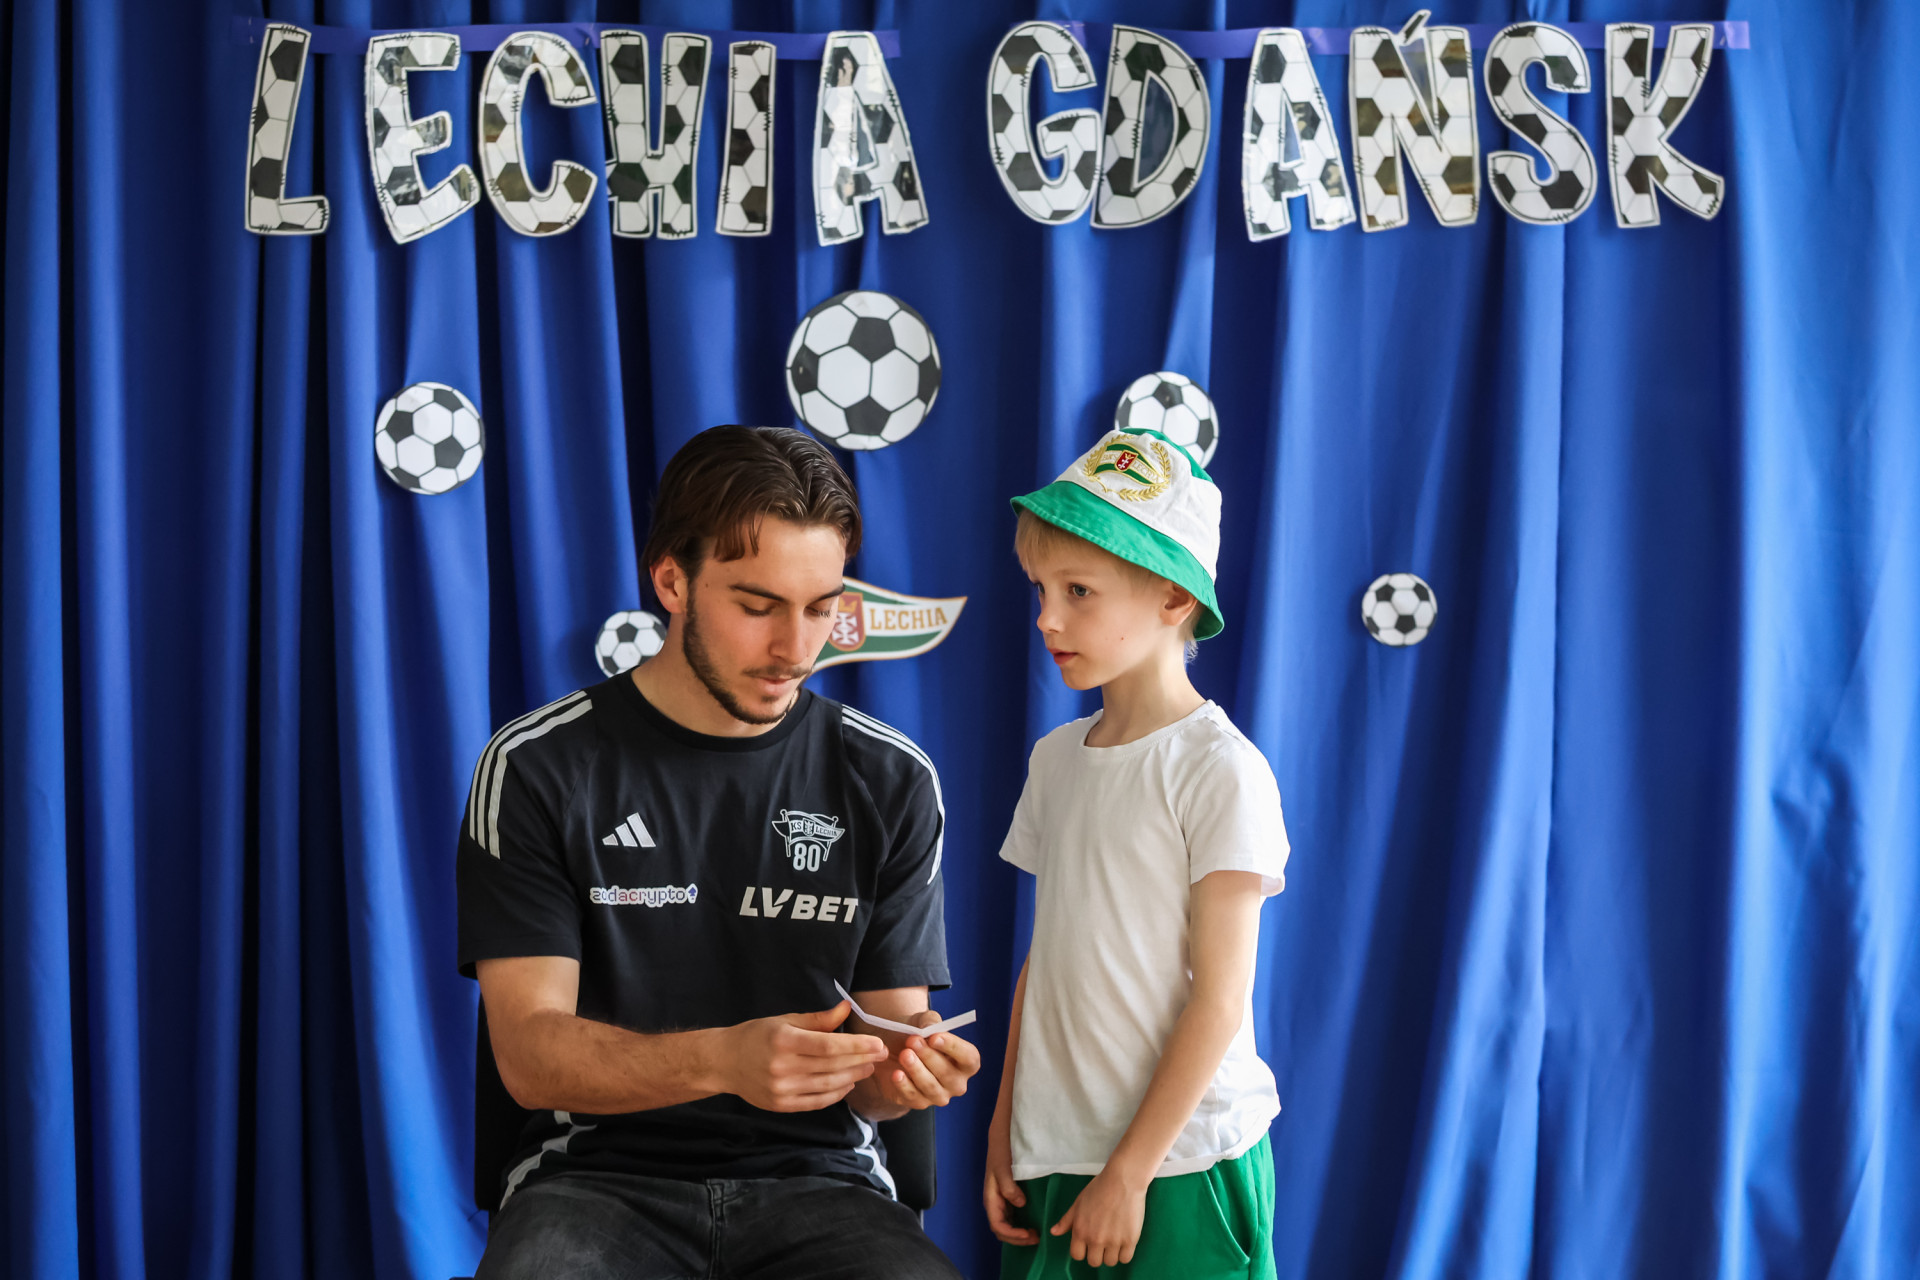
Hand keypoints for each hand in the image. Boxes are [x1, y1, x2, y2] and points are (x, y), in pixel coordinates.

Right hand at [716, 1002, 888, 1111]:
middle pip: (832, 1066)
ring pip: (828, 1085)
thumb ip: (818, 1019)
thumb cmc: (757, 1035)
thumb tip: (847, 1009)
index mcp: (784, 1041)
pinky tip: (848, 1083)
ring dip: (853, 1076)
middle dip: (861, 1060)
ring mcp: (781, 1089)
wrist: (725, 1062)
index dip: (856, 1046)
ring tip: (868, 1067)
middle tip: (880, 1054)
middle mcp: (782, 1067)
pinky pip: (817, 1101)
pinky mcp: (781, 1105)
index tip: (877, 1043)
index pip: (828, 1046)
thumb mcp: (785, 1020)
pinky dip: (836, 1093)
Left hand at [866, 1011, 980, 1110]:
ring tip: (904, 1054)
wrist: (893, 1051)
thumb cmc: (918, 1035)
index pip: (969, 1058)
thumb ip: (930, 1021)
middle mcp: (956, 1082)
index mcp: (965, 1062)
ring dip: (917, 1069)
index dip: (954, 1048)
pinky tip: (896, 1074)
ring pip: (930, 1087)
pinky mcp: (919, 1102)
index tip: (934, 1037)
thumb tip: (929, 1027)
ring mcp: (939, 1095)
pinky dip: (904, 1085)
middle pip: (948, 1074)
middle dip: (929, 1056)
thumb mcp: (923, 1022)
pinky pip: (913, 1097)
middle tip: (913, 1041)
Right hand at [984, 1129, 1036, 1246]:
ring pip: (1006, 1225)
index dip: (1012, 1234)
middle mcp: (994, 1202)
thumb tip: (1020, 1204)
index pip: (998, 1225)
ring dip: (1018, 1233)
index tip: (1029, 1234)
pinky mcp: (1007, 1196)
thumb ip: (1009, 1187)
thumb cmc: (1001, 1151)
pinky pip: (1011, 1216)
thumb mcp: (1003, 1168)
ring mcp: (1000, 1200)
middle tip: (1036, 1238)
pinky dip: (1019, 1224)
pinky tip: (1031, 1223)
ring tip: (1035, 1234)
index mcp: (991, 1198)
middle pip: (1001, 1229)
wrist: (1002, 1135)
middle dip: (1017, 1238)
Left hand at [1051, 1166, 1146, 1268]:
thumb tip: (1054, 1232)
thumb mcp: (1078, 1203)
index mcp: (1080, 1231)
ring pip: (1110, 1262)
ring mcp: (1113, 1241)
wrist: (1123, 1180)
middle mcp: (1095, 1239)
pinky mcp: (1130, 1240)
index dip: (1082, 1250)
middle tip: (1103, 1241)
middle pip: (1094, 1262)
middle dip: (1097, 1253)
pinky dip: (1124, 1253)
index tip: (1088, 1244)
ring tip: (1114, 1240)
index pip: (1077, 1255)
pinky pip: (1125, 1258)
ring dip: (1111, 1254)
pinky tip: (1124, 1241)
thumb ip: (1066, 1221)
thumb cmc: (1099, 1188)